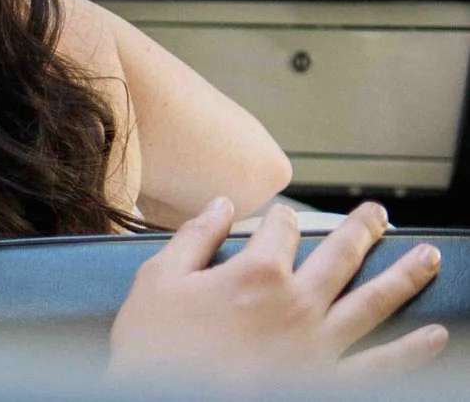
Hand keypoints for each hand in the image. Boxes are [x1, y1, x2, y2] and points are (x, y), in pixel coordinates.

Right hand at [109, 199, 448, 382]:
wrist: (162, 396)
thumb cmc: (156, 346)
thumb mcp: (159, 279)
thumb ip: (194, 237)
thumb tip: (221, 206)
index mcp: (255, 272)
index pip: (281, 228)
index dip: (281, 218)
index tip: (280, 219)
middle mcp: (297, 302)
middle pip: (341, 255)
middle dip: (362, 230)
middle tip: (379, 215)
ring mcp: (318, 344)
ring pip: (373, 302)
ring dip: (404, 276)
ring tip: (426, 258)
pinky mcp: (325, 381)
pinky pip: (378, 366)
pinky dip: (411, 352)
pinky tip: (434, 337)